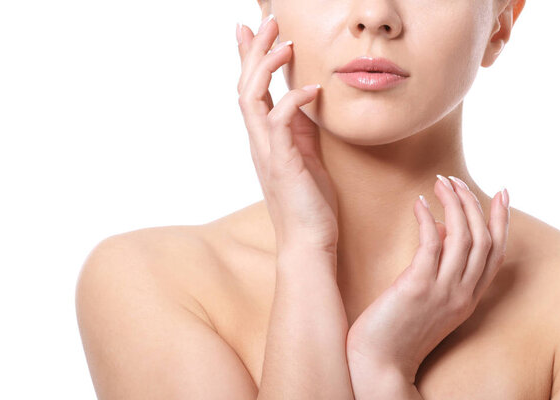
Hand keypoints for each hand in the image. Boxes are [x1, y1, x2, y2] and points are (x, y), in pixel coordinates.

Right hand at [236, 16, 339, 258]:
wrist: (309, 242)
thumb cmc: (310, 203)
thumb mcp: (306, 156)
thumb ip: (300, 128)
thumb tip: (304, 98)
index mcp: (265, 139)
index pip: (252, 90)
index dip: (249, 58)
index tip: (252, 29)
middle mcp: (259, 142)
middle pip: (246, 85)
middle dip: (255, 50)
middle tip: (268, 21)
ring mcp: (267, 152)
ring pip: (253, 98)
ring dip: (266, 67)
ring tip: (286, 43)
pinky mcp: (282, 163)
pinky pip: (281, 123)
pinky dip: (293, 101)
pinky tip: (313, 89)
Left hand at [346, 175, 509, 383]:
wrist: (379, 364)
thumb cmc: (397, 331)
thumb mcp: (430, 301)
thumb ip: (442, 270)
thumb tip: (444, 230)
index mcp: (468, 298)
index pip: (496, 253)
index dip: (501, 221)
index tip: (501, 193)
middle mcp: (462, 294)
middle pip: (484, 239)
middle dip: (473, 203)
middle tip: (455, 181)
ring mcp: (443, 291)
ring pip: (464, 236)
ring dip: (454, 203)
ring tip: (440, 183)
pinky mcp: (417, 287)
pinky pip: (432, 243)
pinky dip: (429, 218)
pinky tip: (419, 203)